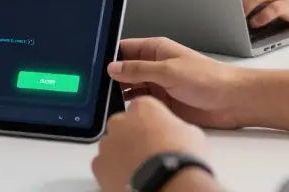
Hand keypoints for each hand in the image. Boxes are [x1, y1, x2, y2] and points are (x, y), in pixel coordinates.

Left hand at [92, 97, 210, 191]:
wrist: (169, 183)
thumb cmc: (182, 155)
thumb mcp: (190, 132)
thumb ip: (173, 126)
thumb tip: (172, 133)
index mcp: (143, 106)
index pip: (145, 108)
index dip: (153, 123)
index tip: (161, 135)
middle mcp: (120, 120)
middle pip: (124, 125)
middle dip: (133, 136)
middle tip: (149, 153)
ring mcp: (107, 143)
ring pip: (113, 146)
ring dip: (122, 154)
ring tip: (141, 169)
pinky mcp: (99, 165)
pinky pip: (105, 165)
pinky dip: (114, 171)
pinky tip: (130, 179)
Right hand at [108, 37, 247, 129]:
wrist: (232, 101)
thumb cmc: (209, 78)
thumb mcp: (168, 70)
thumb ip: (139, 69)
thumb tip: (113, 68)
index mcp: (156, 50)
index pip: (125, 49)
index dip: (110, 55)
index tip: (94, 63)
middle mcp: (155, 66)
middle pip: (125, 70)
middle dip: (111, 77)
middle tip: (95, 86)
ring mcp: (158, 85)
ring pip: (130, 88)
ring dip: (119, 93)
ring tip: (104, 100)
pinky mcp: (162, 103)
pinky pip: (140, 104)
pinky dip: (131, 107)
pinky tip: (122, 111)